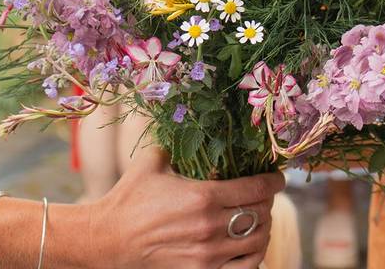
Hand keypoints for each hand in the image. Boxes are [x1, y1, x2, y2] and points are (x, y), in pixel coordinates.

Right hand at [92, 148, 284, 268]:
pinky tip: (249, 246)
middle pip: (261, 214)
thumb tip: (190, 129)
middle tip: (264, 196)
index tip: (277, 177)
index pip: (256, 188)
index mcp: (203, 196)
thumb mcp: (152, 163)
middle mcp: (211, 227)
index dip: (273, 181)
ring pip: (257, 242)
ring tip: (258, 220)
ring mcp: (209, 255)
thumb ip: (177, 145)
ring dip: (263, 228)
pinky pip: (245, 268)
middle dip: (268, 203)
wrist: (107, 241)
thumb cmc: (128, 199)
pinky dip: (254, 256)